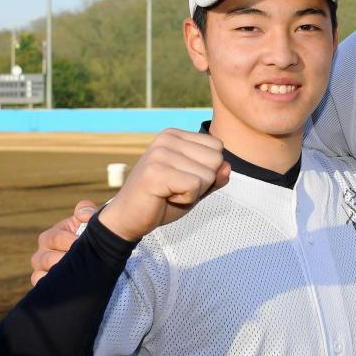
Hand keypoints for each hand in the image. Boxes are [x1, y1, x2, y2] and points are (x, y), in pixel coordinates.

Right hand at [30, 200, 97, 285]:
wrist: (97, 255)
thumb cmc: (91, 236)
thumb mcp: (90, 221)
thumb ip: (87, 211)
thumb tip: (82, 215)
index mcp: (52, 236)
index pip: (54, 238)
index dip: (69, 240)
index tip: (82, 242)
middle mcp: (43, 252)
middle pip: (44, 257)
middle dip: (63, 259)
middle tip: (78, 260)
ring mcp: (42, 269)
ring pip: (39, 273)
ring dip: (57, 273)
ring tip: (73, 272)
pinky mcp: (45, 283)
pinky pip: (39, 285)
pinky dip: (48, 285)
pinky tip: (65, 284)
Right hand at [98, 129, 229, 241]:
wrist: (128, 219)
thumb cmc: (162, 200)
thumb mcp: (195, 186)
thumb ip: (214, 176)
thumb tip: (227, 166)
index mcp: (175, 135)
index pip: (217, 147)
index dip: (207, 171)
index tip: (182, 179)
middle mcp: (166, 139)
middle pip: (216, 160)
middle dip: (203, 182)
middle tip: (176, 188)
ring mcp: (159, 154)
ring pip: (207, 175)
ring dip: (193, 192)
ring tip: (169, 192)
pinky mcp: (155, 172)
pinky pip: (194, 186)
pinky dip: (186, 199)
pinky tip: (165, 197)